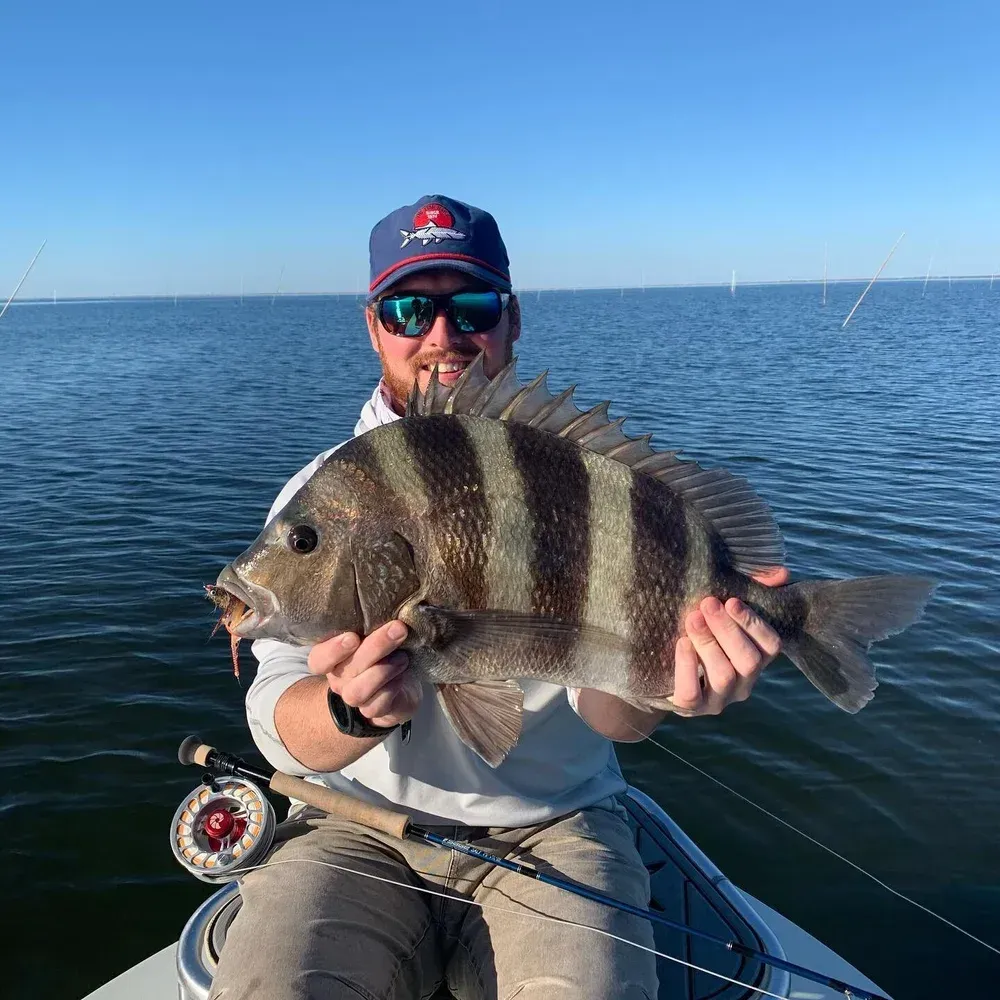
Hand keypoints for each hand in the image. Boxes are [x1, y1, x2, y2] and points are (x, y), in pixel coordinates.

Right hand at [307, 620, 421, 728]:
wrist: (401, 688)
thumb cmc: (384, 654)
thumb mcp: (375, 637)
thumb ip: (373, 627)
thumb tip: (389, 606)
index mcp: (334, 658)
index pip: (318, 659)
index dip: (332, 650)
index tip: (352, 636)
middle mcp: (340, 679)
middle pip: (347, 669)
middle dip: (375, 647)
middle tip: (398, 629)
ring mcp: (355, 697)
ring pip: (358, 691)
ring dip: (383, 670)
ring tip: (403, 657)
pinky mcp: (374, 711)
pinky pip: (378, 704)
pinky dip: (393, 687)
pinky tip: (404, 674)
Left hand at [670, 567, 788, 716]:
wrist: (659, 672)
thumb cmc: (699, 634)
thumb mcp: (721, 614)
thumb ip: (750, 592)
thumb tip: (780, 573)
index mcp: (756, 659)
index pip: (772, 646)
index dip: (754, 624)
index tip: (731, 601)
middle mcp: (743, 683)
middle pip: (749, 661)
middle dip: (728, 630)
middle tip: (707, 603)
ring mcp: (718, 699)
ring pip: (723, 676)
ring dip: (708, 643)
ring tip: (692, 619)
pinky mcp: (691, 709)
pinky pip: (691, 694)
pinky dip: (687, 667)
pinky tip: (681, 644)